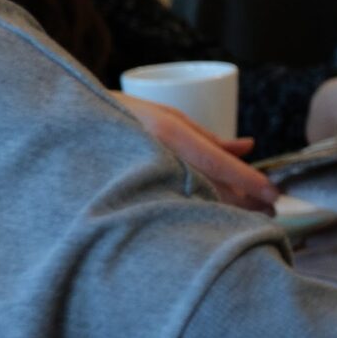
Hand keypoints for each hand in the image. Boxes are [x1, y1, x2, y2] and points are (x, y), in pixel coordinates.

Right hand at [116, 95, 278, 212]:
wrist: (62, 131)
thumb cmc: (119, 116)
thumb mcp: (167, 117)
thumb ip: (208, 136)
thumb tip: (249, 146)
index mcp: (165, 132)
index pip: (216, 161)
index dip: (248, 180)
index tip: (274, 194)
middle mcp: (156, 157)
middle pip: (210, 188)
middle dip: (244, 202)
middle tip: (271, 209)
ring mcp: (143, 180)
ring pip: (194, 204)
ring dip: (226, 212)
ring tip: (252, 216)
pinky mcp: (132, 198)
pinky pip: (173, 210)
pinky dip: (199, 215)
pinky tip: (215, 221)